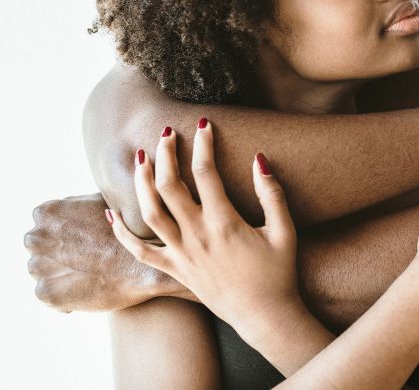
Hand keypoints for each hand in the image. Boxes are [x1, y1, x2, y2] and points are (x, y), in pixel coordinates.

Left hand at [24, 194, 174, 311]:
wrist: (144, 265)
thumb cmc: (130, 231)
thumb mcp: (103, 203)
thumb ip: (77, 206)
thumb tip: (69, 206)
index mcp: (47, 212)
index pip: (43, 222)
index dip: (63, 231)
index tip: (81, 239)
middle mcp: (37, 237)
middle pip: (38, 245)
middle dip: (55, 251)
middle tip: (84, 257)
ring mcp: (39, 266)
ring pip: (40, 269)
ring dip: (57, 272)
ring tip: (87, 274)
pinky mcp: (46, 292)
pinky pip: (46, 292)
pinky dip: (62, 293)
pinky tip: (86, 288)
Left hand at [109, 119, 300, 326]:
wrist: (264, 315)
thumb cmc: (278, 273)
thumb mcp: (284, 231)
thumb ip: (272, 194)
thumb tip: (260, 160)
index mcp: (225, 223)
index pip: (207, 173)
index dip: (204, 144)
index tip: (204, 124)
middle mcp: (198, 236)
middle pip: (170, 186)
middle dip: (165, 154)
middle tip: (166, 133)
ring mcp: (183, 254)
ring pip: (150, 213)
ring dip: (142, 183)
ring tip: (142, 158)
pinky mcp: (175, 270)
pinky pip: (140, 251)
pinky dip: (122, 233)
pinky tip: (112, 213)